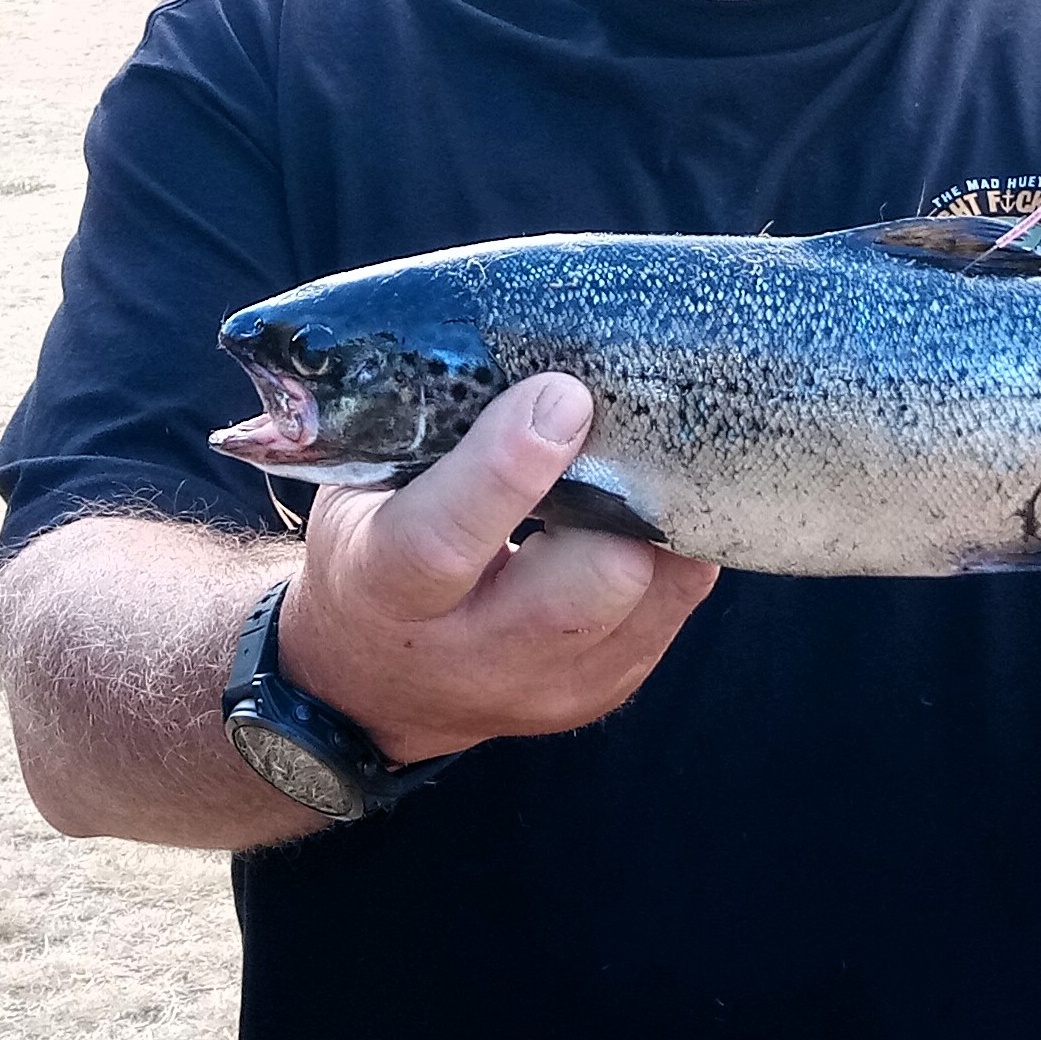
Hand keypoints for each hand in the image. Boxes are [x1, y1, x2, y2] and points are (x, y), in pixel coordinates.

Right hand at [277, 372, 719, 764]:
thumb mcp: (364, 489)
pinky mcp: (603, 692)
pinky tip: (658, 504)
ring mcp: (547, 689)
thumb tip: (538, 347)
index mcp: (386, 591)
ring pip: (653, 597)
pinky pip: (673, 612)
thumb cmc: (372, 547)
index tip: (563, 394)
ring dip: (665, 518)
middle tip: (634, 422)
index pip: (447, 540)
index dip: (510, 464)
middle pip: (590, 586)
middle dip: (625, 498)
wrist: (368, 682)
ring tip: (658, 456)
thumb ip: (434, 435)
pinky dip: (676, 550)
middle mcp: (471, 658)